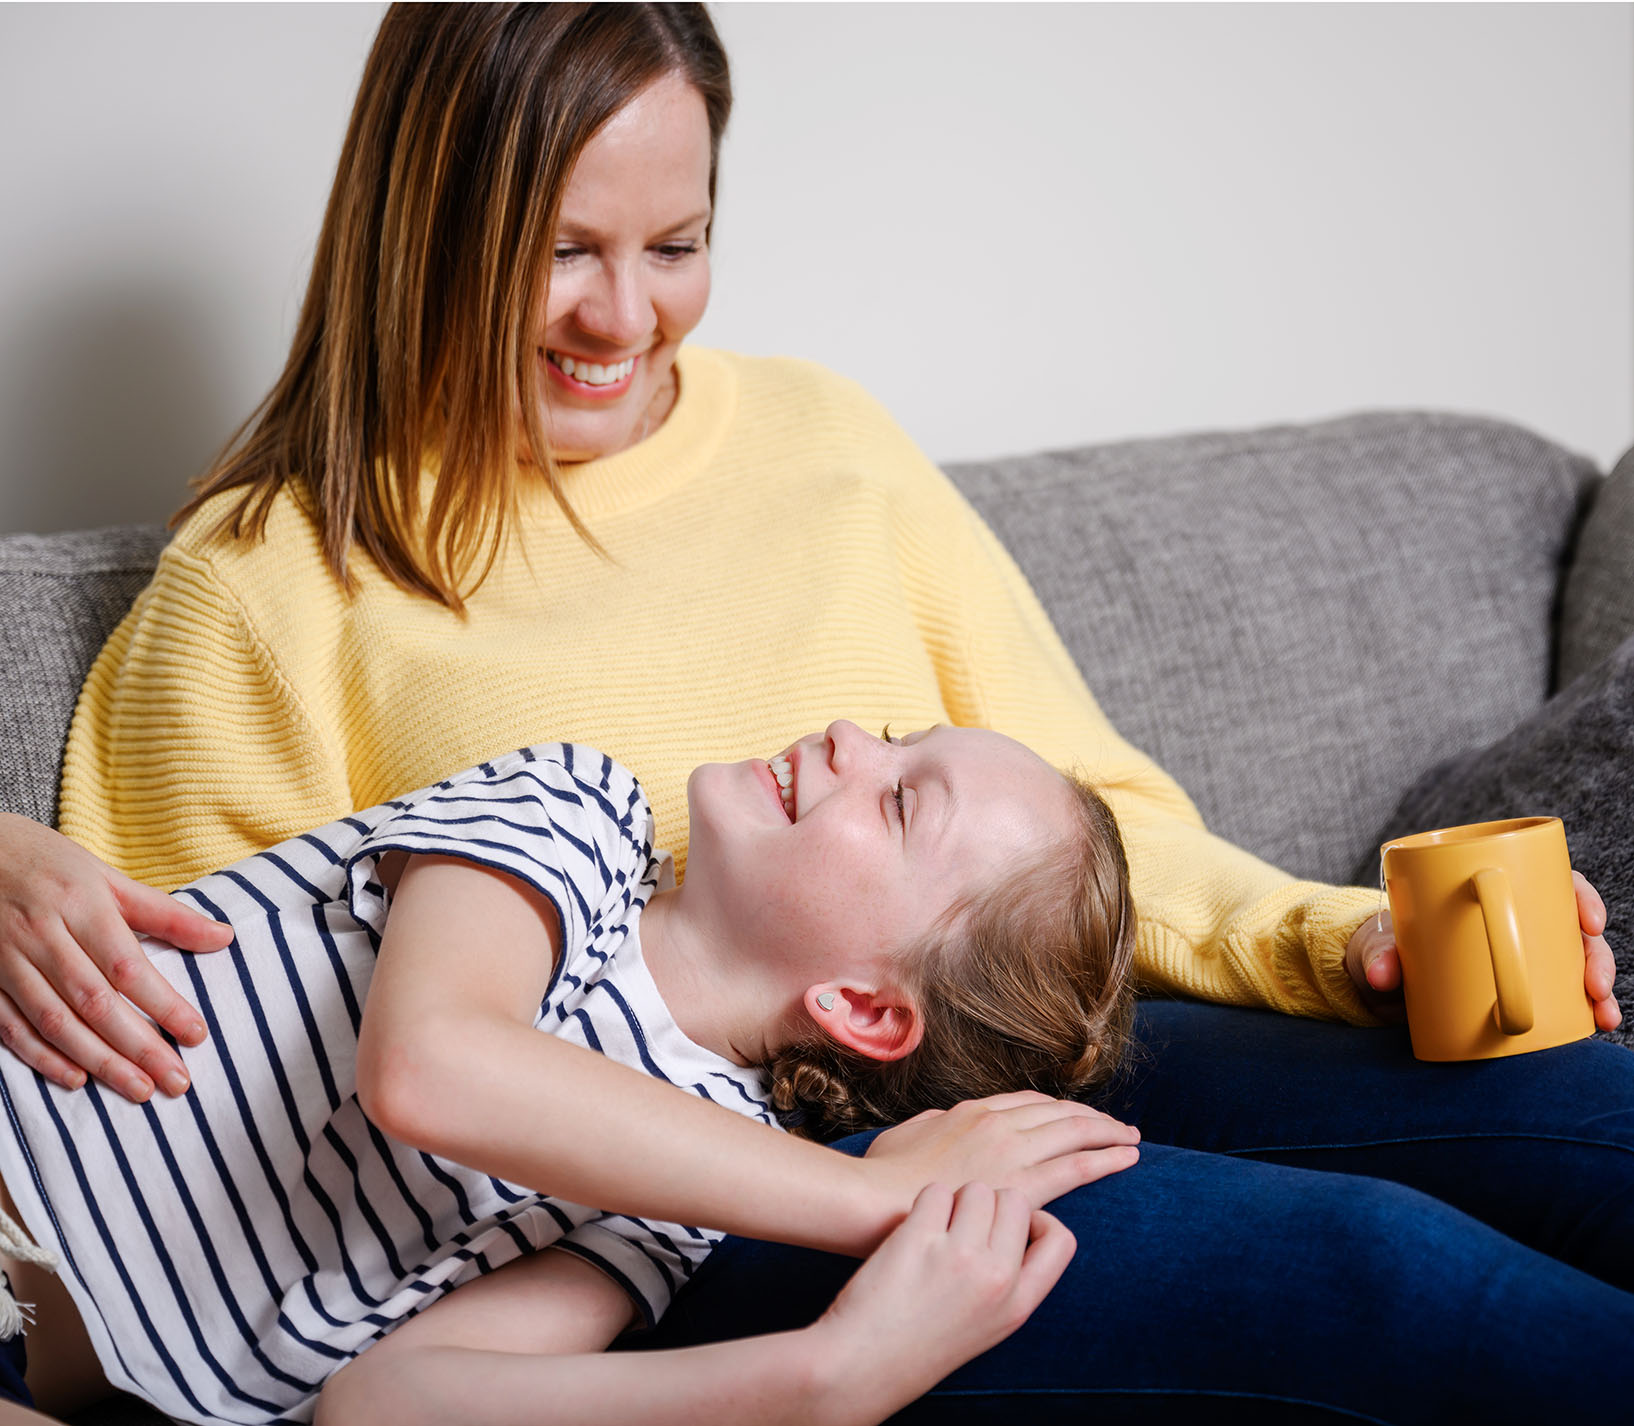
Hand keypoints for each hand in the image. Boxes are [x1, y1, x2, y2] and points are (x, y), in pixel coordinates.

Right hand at [0, 814, 230, 1098]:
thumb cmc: (50, 864)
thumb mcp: (108, 878)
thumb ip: (164, 913)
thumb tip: (223, 937)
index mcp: (80, 905)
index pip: (128, 967)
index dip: (164, 1005)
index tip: (197, 1035)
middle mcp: (42, 935)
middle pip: (95, 1002)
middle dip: (139, 1046)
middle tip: (176, 1081)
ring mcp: (6, 960)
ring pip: (55, 1021)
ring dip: (99, 1060)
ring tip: (138, 1088)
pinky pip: (10, 1027)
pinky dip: (42, 1057)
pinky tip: (77, 1078)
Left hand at [811, 1182, 1076, 1420]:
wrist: (864, 1364)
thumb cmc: (921, 1341)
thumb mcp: (988, 1324)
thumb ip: (1010, 1280)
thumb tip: (1019, 1222)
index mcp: (1018, 1304)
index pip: (1061, 1239)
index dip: (1039, 1220)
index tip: (1010, 1225)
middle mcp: (996, 1278)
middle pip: (1015, 1199)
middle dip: (990, 1204)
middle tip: (961, 1228)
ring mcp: (959, 1256)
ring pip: (976, 1188)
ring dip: (955, 1200)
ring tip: (934, 1230)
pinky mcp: (920, 1239)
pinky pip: (936, 1190)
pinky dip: (923, 1202)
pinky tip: (910, 1230)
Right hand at [863, 1090, 1138, 1215]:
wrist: (872, 1200)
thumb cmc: (881, 1177)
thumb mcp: (904, 1136)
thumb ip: (931, 1125)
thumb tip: (944, 1122)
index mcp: (971, 1111)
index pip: (1028, 1103)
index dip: (1057, 1109)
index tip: (1074, 1118)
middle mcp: (996, 1123)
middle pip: (1059, 1112)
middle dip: (1092, 1118)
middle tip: (1116, 1126)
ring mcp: (1010, 1151)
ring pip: (1075, 1133)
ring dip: (1108, 1133)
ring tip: (1130, 1139)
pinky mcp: (1020, 1185)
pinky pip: (1076, 1167)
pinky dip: (1107, 1158)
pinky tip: (1127, 1158)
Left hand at [1345, 873, 1620, 1031]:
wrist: (1378, 980)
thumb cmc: (1386, 948)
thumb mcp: (1383, 946)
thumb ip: (1379, 956)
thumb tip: (1382, 976)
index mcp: (1487, 893)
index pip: (1547, 880)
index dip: (1579, 896)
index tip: (1589, 922)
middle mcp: (1515, 921)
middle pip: (1571, 926)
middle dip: (1596, 954)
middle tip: (1593, 984)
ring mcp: (1522, 956)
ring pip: (1577, 961)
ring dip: (1599, 985)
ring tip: (1602, 1013)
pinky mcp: (1522, 989)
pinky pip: (1565, 993)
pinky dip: (1587, 1007)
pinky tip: (1600, 1022)